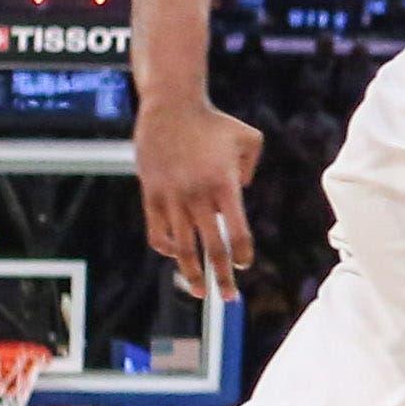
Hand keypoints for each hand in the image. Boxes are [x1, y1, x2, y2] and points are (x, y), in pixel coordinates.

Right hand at [137, 96, 264, 300]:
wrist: (171, 106)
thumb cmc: (214, 122)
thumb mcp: (249, 138)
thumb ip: (253, 168)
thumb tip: (242, 193)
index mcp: (225, 185)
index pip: (237, 232)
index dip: (242, 254)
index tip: (243, 264)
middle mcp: (198, 196)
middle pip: (212, 248)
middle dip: (221, 278)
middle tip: (229, 298)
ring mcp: (171, 197)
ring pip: (182, 247)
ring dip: (190, 273)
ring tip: (198, 292)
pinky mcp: (151, 195)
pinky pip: (158, 232)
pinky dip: (167, 249)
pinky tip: (176, 257)